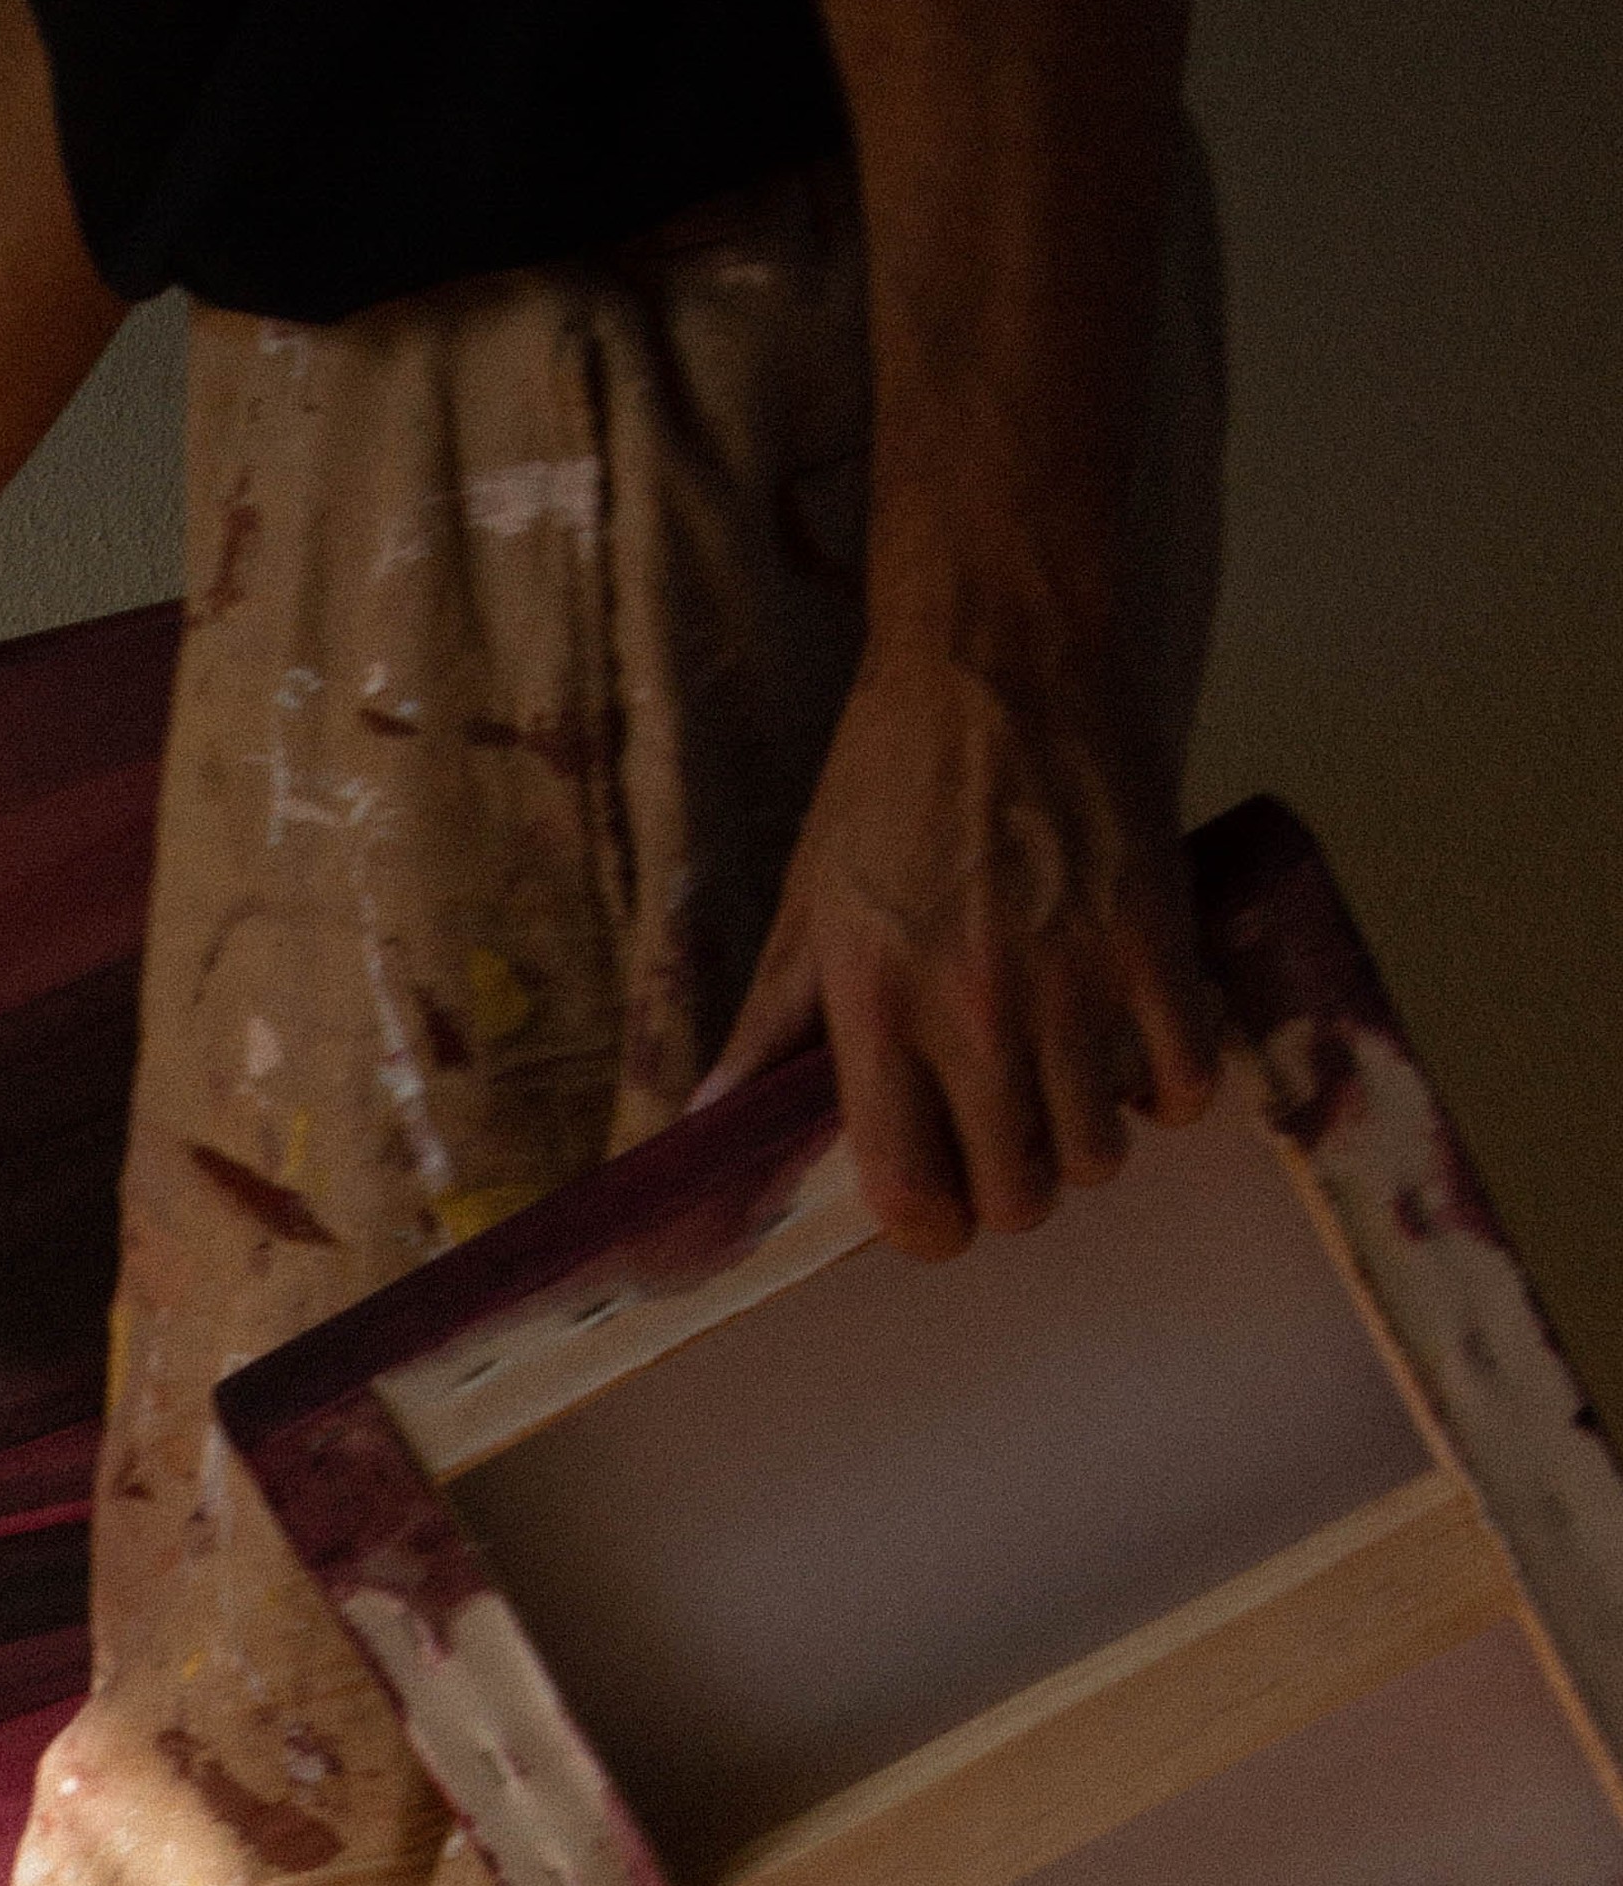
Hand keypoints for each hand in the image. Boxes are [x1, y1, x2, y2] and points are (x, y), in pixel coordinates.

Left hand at [698, 639, 1220, 1257]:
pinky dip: (1167, 1092)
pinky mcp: (1156, 934)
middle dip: (1007, 1193)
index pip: (907, 1189)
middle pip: (1014, 1192)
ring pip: (1097, 1151)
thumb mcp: (807, 902)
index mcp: (876, 1006)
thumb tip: (700, 1126)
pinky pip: (1185, 1077)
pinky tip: (1136, 1057)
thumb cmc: (890, 779)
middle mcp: (974, 1006)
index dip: (927, 1231)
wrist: (1002, 654)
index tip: (936, 1213)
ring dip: (1084, 1144)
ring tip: (1067, 1093)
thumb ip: (767, 1027)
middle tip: (1004, 1144)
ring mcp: (1074, 975)